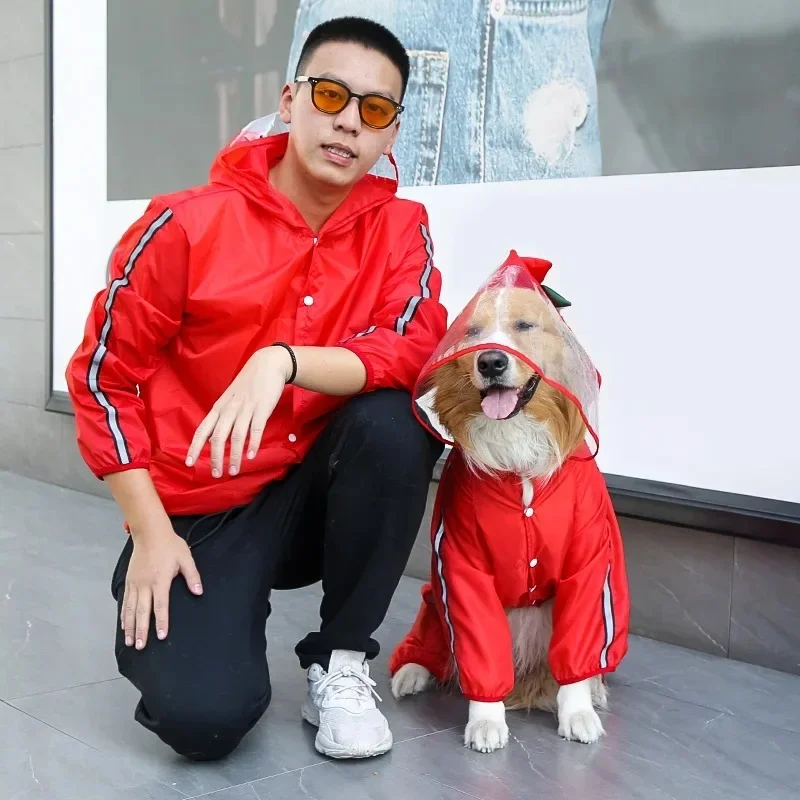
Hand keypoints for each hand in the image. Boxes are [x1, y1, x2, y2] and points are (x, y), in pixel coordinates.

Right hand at [122, 528, 202, 649]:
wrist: (150, 533)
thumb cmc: (170, 545)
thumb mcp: (186, 558)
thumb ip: (192, 576)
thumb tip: (199, 592)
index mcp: (160, 581)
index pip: (161, 606)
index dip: (161, 622)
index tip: (161, 636)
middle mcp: (145, 585)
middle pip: (142, 612)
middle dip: (141, 630)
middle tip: (140, 646)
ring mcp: (135, 583)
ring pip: (131, 609)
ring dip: (130, 626)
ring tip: (130, 642)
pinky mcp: (129, 581)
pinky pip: (125, 601)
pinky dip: (123, 615)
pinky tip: (124, 625)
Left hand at [185, 346, 292, 477]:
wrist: (267, 364)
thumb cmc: (248, 383)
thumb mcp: (230, 398)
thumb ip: (223, 416)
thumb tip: (214, 437)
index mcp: (219, 408)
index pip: (203, 430)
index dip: (195, 447)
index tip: (189, 463)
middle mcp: (229, 409)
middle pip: (218, 437)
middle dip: (215, 458)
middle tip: (215, 474)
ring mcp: (246, 409)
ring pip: (236, 436)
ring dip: (234, 455)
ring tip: (233, 471)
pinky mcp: (262, 409)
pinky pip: (256, 429)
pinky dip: (253, 443)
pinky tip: (251, 456)